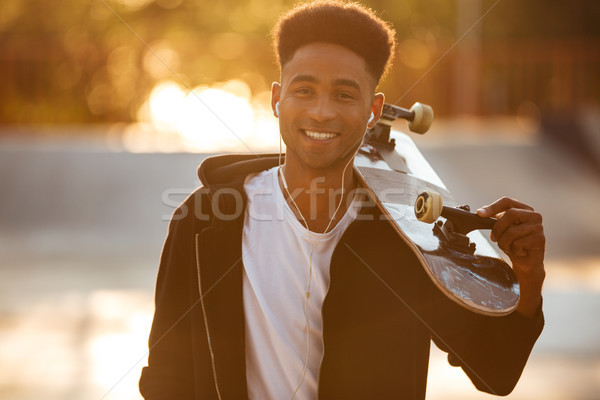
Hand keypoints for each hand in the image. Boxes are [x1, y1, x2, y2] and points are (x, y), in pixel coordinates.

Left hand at [477, 197, 545, 316]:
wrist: (525, 262)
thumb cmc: (514, 243)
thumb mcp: (502, 228)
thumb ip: (494, 218)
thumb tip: (480, 212)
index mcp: (523, 209)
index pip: (507, 201)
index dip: (492, 207)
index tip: (480, 214)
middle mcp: (533, 215)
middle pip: (510, 214)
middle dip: (498, 228)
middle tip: (494, 238)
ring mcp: (538, 227)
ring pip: (512, 231)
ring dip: (504, 242)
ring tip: (508, 246)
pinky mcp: (540, 239)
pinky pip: (518, 243)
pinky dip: (513, 250)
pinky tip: (519, 251)